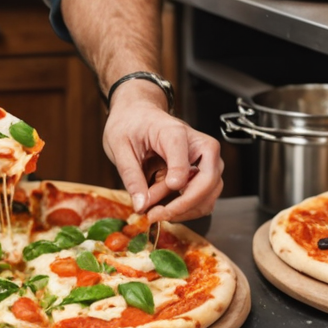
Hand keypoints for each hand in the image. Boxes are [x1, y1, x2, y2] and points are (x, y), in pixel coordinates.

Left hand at [102, 79, 222, 223]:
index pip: (185, 162)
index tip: (157, 200)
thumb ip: (131, 175)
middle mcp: (200, 144)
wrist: (139, 113)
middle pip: (207, 182)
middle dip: (182, 205)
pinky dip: (186, 208)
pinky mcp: (206, 172)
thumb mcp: (119, 146)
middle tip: (154, 215)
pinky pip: (204, 198)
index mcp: (175, 133)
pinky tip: (164, 206)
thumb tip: (141, 205)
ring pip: (208, 195)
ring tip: (154, 210)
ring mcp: (207, 159)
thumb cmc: (131, 123)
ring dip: (183, 210)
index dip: (175, 183)